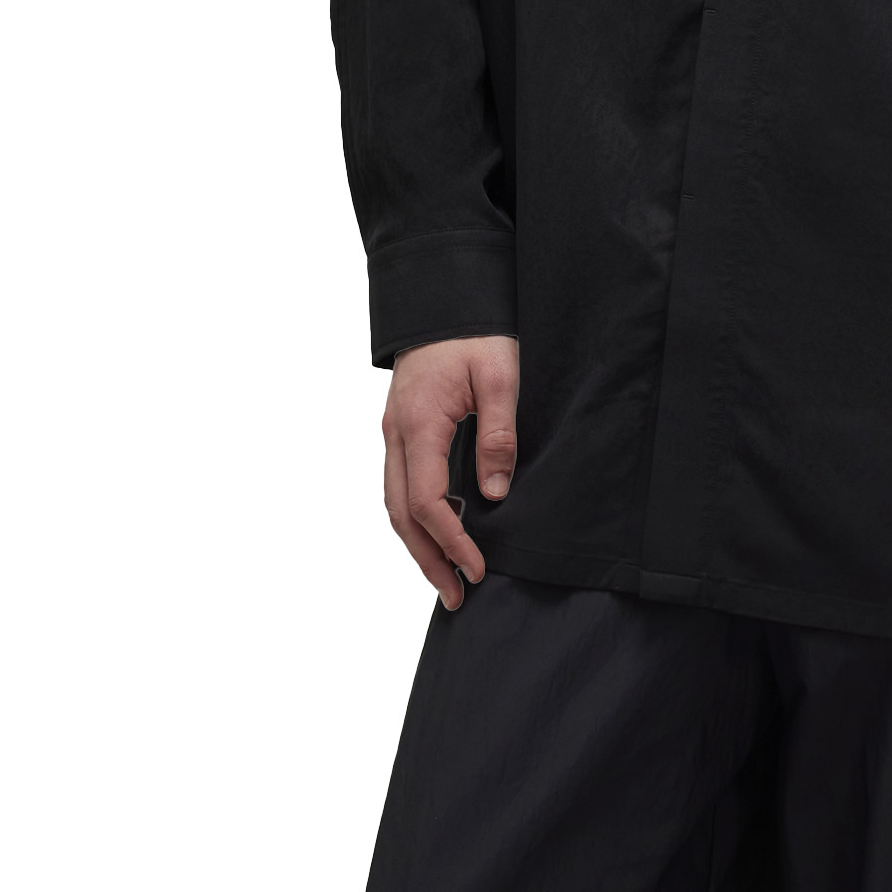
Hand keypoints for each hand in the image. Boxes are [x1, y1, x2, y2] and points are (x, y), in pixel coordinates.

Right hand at [380, 334, 518, 610]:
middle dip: (428, 560)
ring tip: (445, 578)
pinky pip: (399, 484)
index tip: (477, 568)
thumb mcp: (498, 376)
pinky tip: (435, 534)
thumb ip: (497, 433)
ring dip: (417, 545)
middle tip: (457, 596)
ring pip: (394, 503)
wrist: (445, 296)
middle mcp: (396, 434)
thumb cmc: (474, 330)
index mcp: (418, 423)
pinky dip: (413, 518)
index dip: (451, 541)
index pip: (427, 500)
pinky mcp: (401, 428)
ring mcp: (393, 432)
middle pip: (401, 514)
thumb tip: (494, 494)